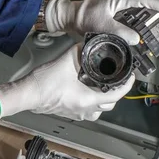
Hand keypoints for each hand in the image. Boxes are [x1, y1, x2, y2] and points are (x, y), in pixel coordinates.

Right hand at [0, 44, 133, 120]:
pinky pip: (88, 110)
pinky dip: (92, 101)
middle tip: (118, 79)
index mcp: (88, 99)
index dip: (126, 85)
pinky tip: (88, 90)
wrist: (28, 93)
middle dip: (116, 91)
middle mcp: (85, 110)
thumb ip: (81, 51)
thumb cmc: (44, 82)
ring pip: (99, 110)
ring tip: (104, 85)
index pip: (116, 94)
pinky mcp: (69, 112)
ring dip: (104, 98)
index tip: (131, 76)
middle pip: (110, 104)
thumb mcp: (67, 60)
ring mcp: (77, 113)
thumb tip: (90, 44)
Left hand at [44, 0, 158, 44]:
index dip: (158, 4)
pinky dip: (151, 6)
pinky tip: (155, 16)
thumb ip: (119, 32)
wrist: (76, 15)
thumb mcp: (102, 27)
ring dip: (158, 3)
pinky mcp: (124, 3)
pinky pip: (141, 1)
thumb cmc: (86, 18)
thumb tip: (136, 38)